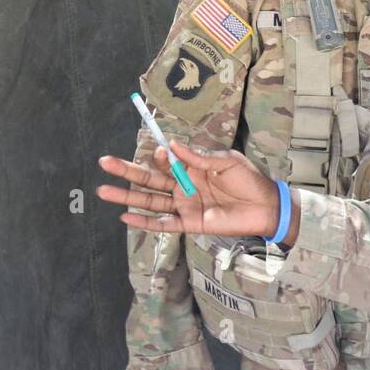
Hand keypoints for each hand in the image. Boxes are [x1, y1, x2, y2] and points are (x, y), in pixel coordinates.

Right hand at [96, 141, 284, 238]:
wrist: (265, 206)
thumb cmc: (249, 180)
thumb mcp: (227, 162)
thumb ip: (199, 157)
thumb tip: (173, 145)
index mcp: (192, 167)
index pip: (166, 160)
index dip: (160, 156)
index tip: (160, 151)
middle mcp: (183, 185)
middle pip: (150, 178)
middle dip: (127, 171)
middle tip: (104, 162)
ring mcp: (184, 204)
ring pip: (150, 200)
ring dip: (127, 196)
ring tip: (104, 190)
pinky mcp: (189, 223)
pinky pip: (163, 223)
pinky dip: (144, 222)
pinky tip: (125, 217)